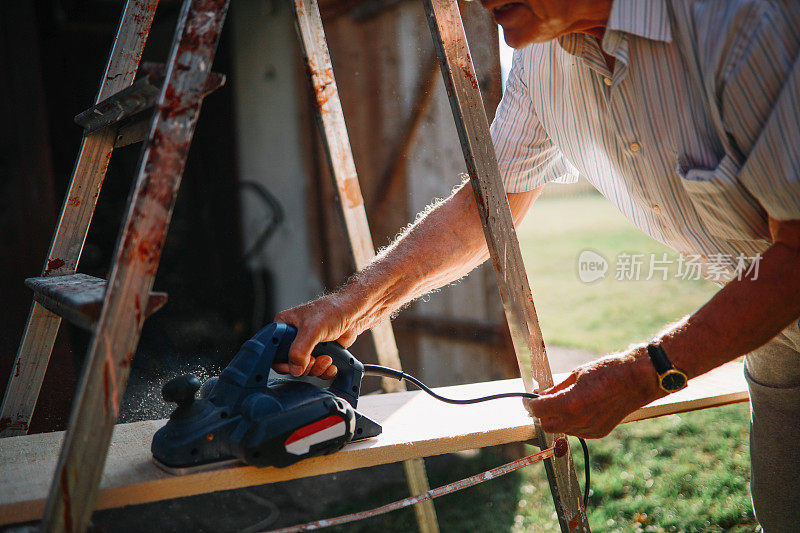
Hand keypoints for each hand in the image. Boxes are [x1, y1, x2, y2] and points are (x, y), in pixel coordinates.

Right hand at [273, 295, 359, 378]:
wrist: (352, 314)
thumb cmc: (332, 311)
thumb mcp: (312, 329)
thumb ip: (300, 350)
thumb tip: (295, 369)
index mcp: (284, 326)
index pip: (272, 350)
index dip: (281, 361)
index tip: (292, 365)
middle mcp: (293, 338)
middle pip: (288, 364)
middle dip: (304, 367)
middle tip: (314, 360)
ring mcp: (306, 347)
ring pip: (303, 369)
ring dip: (317, 369)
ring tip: (326, 359)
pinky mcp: (318, 353)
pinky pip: (316, 370)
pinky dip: (324, 371)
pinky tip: (331, 364)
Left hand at [524, 347, 663, 437]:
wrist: (637, 380)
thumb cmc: (607, 371)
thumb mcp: (576, 375)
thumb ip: (556, 389)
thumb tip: (540, 395)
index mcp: (571, 403)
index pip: (539, 410)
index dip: (531, 404)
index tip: (529, 399)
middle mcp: (579, 420)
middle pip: (547, 425)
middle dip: (542, 414)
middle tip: (544, 401)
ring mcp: (590, 429)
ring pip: (562, 430)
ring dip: (557, 419)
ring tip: (565, 402)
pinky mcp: (599, 433)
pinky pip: (576, 431)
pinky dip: (572, 422)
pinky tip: (580, 409)